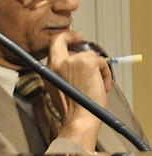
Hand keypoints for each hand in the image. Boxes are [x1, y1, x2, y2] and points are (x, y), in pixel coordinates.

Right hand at [46, 31, 110, 151]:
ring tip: (98, 84)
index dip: (65, 37)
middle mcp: (58, 62)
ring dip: (96, 68)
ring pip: (89, 55)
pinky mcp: (86, 63)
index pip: (53, 43)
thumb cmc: (72, 109)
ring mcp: (72, 61)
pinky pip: (101, 61)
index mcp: (50, 69)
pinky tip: (103, 86)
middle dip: (79, 42)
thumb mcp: (58, 88)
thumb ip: (62, 73)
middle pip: (67, 41)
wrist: (79, 118)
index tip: (74, 37)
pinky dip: (105, 73)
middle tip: (89, 51)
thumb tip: (75, 64)